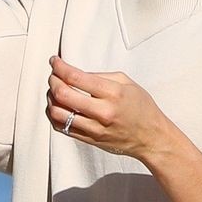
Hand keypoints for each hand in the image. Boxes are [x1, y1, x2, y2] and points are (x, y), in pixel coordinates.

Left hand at [47, 56, 173, 161]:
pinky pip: (62, 127)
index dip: (60, 67)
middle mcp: (102, 112)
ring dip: (51, 99)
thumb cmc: (141, 108)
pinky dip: (54, 115)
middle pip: (63, 94)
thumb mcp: (126, 83)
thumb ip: (100, 76)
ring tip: (54, 92)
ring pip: (58, 113)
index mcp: (113, 93)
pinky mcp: (89, 139)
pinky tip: (57, 107)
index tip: (54, 61)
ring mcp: (94, 128)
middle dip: (53, 81)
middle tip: (53, 75)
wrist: (150, 137)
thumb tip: (75, 73)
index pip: (76, 77)